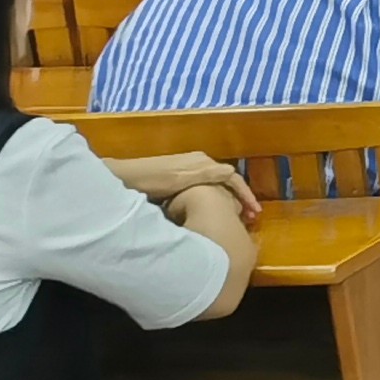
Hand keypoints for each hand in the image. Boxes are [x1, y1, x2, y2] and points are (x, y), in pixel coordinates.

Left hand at [113, 151, 258, 221]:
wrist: (124, 178)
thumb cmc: (152, 180)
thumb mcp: (180, 178)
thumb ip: (206, 174)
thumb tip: (233, 172)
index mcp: (203, 162)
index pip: (233, 177)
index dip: (246, 195)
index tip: (255, 212)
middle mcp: (200, 163)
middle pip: (227, 181)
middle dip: (241, 198)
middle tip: (251, 217)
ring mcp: (191, 170)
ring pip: (218, 185)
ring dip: (230, 200)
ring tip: (237, 216)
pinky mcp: (182, 179)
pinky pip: (208, 188)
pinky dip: (217, 199)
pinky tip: (216, 210)